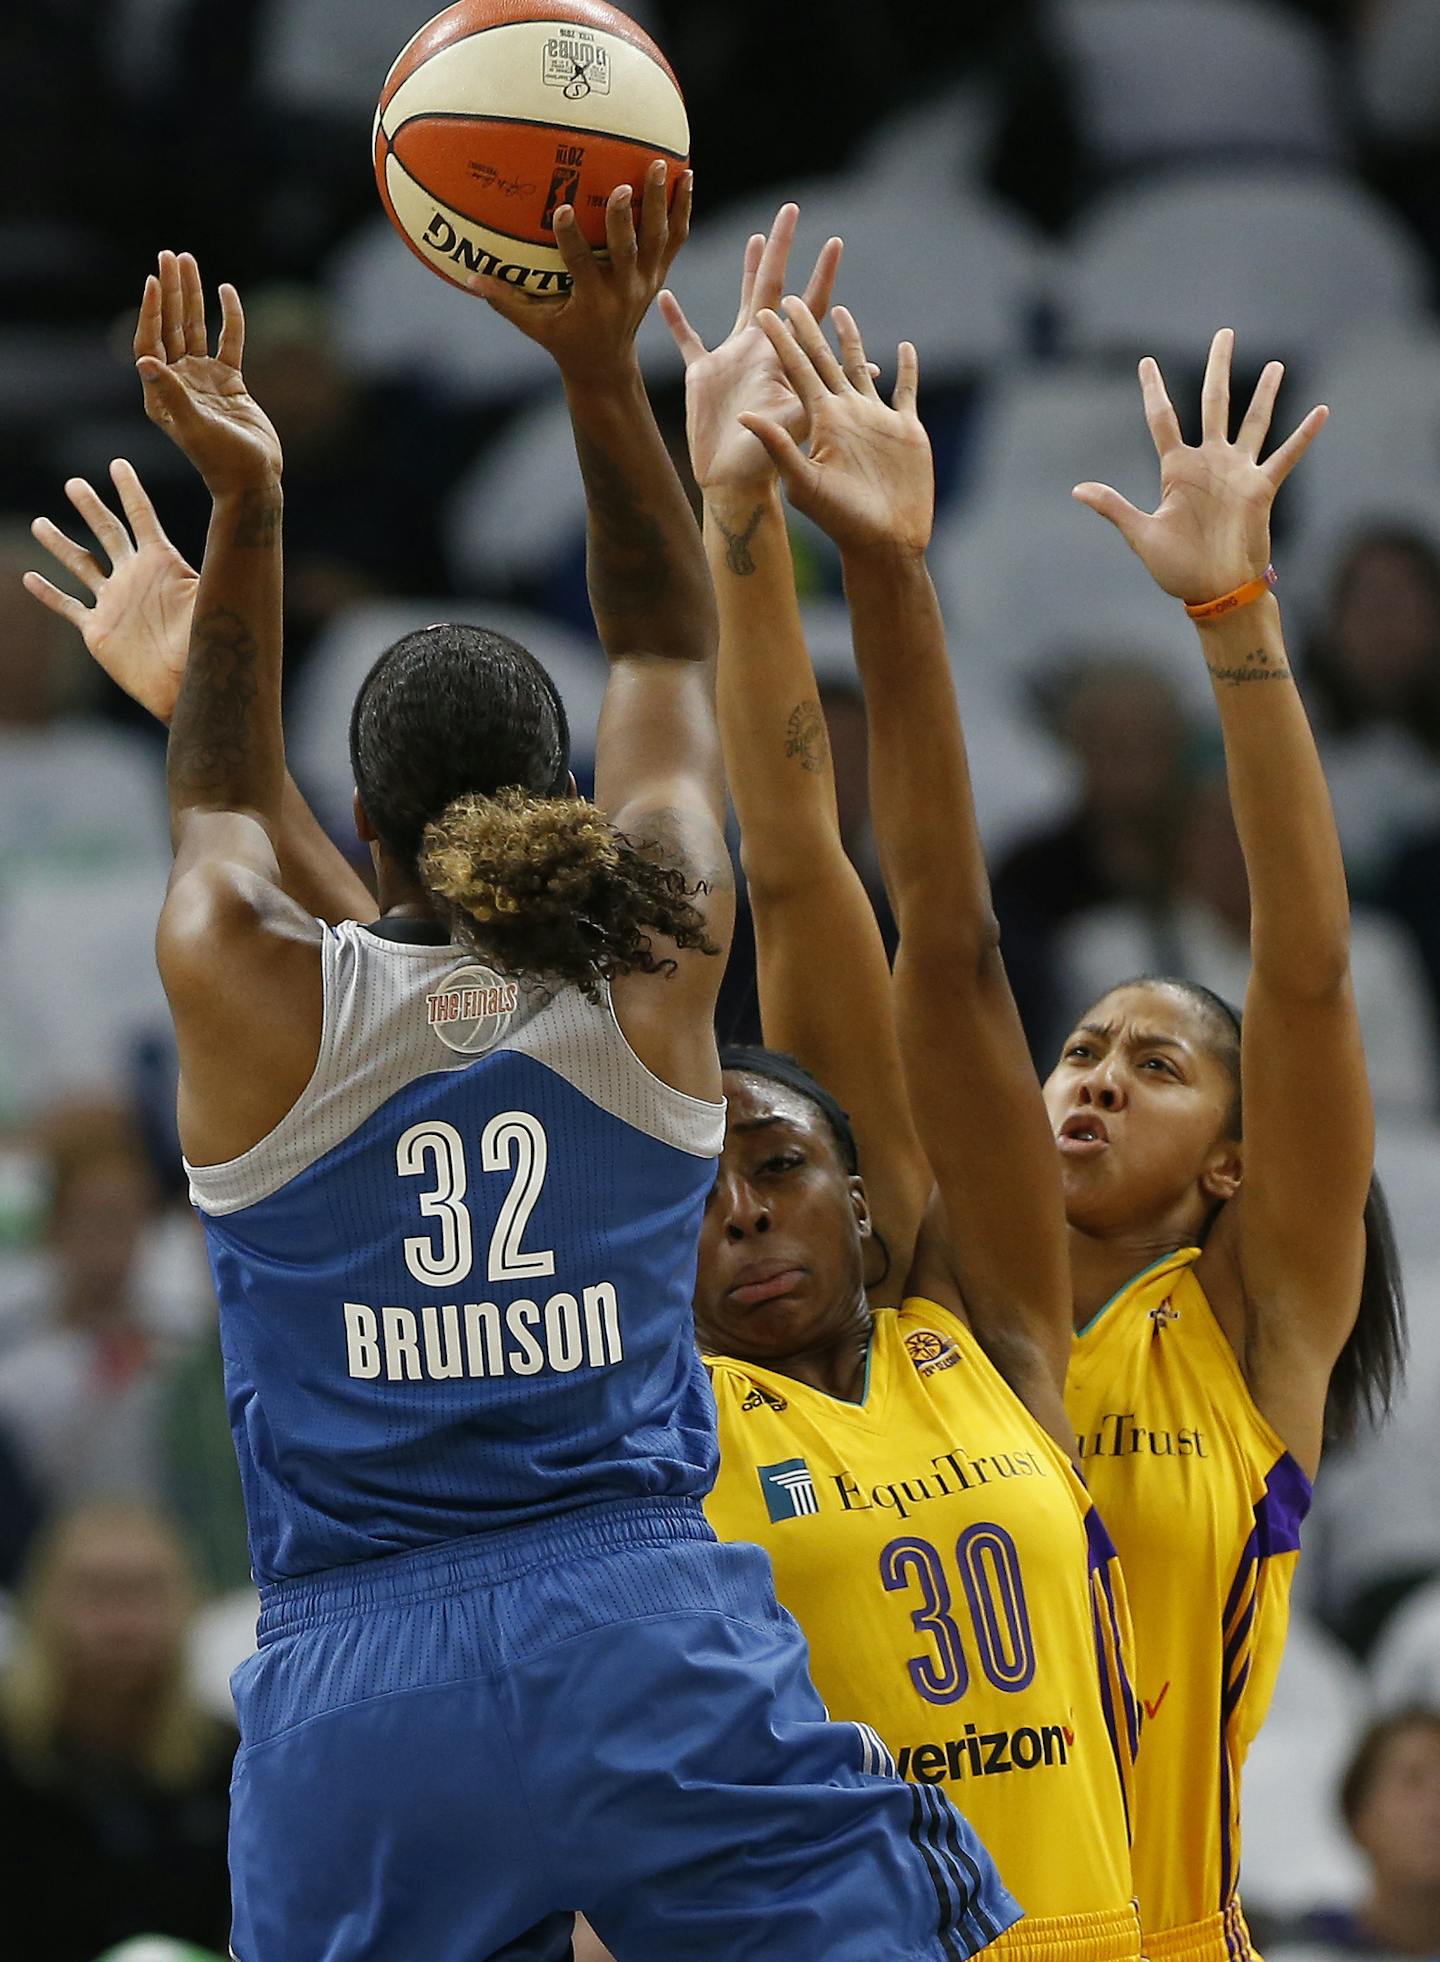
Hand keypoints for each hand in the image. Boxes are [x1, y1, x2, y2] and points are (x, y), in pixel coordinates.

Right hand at [24, 461, 197, 723]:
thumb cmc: (206, 645)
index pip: (142, 518)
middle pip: (107, 533)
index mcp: (161, 565)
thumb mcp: (210, 597)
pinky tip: (30, 579)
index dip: (130, 491)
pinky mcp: (98, 631)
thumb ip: (215, 564)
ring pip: (81, 565)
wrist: (186, 688)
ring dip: (60, 544)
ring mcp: (114, 603)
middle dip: (90, 507)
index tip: (118, 464)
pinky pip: (68, 607)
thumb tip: (238, 525)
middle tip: (73, 483)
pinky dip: (49, 593)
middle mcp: (134, 578)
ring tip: (40, 523)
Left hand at [135, 251, 282, 497]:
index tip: (153, 280)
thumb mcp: (194, 428)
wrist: (254, 479)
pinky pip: (229, 341)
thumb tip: (144, 360)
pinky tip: (226, 290)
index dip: (151, 310)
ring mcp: (203, 380)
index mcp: (160, 393)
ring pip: (196, 328)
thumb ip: (170, 393)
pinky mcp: (230, 382)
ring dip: (193, 295)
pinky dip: (229, 317)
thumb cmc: (222, 462)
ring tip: (190, 261)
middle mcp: (178, 382)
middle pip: (170, 326)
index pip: (150, 341)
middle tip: (170, 255)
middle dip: (171, 290)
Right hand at [472, 161, 689, 381]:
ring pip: (658, 239)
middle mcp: (624, 291)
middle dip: (625, 218)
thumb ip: (506, 302)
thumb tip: (468, 279)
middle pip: (628, 250)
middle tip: (624, 184)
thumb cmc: (565, 342)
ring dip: (661, 202)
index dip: (572, 239)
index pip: (582, 266)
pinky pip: (674, 239)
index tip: (562, 208)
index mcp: (593, 302)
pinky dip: (681, 209)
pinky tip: (685, 177)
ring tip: (660, 164)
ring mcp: (646, 282)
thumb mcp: (536, 327)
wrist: (608, 366)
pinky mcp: (658, 273)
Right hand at [658, 204, 841, 492]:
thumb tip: (866, 370)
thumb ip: (824, 394)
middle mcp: (761, 349)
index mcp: (783, 357)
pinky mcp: (702, 374)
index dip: (822, 275)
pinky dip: (675, 320)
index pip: (809, 306)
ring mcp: (732, 359)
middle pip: (774, 288)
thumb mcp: (798, 425)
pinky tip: (662, 295)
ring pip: (741, 302)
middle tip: (793, 211)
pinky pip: (686, 339)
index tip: (836, 241)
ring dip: (747, 270)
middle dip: (783, 250)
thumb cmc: (766, 462)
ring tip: (756, 239)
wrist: (731, 484)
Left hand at [743, 300, 932, 553]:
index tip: (767, 310)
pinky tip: (904, 349)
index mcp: (820, 419)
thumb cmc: (841, 520)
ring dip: (851, 340)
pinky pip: (905, 390)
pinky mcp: (904, 429)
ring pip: (860, 368)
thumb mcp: (803, 482)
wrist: (883, 542)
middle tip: (791, 295)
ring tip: (842, 310)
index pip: (797, 369)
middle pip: (824, 359)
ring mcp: (874, 419)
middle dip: (809, 327)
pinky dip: (906, 369)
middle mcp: (844, 413)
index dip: (782, 339)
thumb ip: (777, 447)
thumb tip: (745, 416)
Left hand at [1072, 329, 1327, 603]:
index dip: (1153, 389)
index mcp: (1176, 470)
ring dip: (1265, 393)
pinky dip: (1304, 435)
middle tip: (1224, 333)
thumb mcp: (1141, 535)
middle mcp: (1208, 463)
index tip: (1145, 361)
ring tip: (1275, 364)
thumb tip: (1077, 490)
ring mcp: (1237, 472)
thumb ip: (1114, 507)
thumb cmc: (1176, 569)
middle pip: (1214, 402)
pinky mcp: (1262, 489)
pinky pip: (1286, 456)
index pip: (1162, 418)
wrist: (1214, 591)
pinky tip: (1321, 411)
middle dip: (1218, 367)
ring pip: (1253, 421)